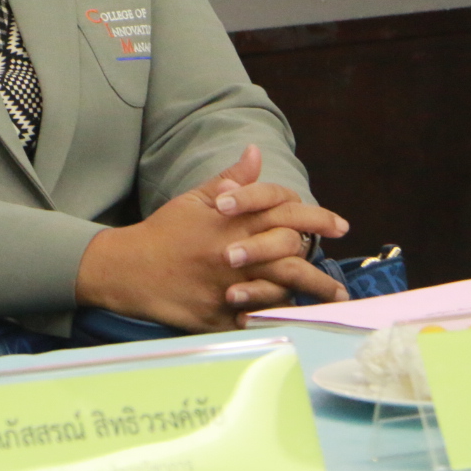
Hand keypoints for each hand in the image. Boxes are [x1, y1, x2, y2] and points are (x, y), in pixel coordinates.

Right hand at [74, 146, 351, 331]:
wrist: (127, 268)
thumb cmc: (163, 232)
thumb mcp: (193, 199)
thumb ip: (229, 179)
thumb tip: (256, 152)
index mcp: (230, 221)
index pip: (284, 213)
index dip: (317, 218)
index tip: (340, 226)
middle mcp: (233, 251)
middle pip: (290, 254)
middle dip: (321, 265)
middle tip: (343, 277)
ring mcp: (226, 283)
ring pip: (281, 287)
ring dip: (312, 293)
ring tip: (333, 300)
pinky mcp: (218, 313)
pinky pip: (257, 317)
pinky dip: (278, 316)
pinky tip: (296, 318)